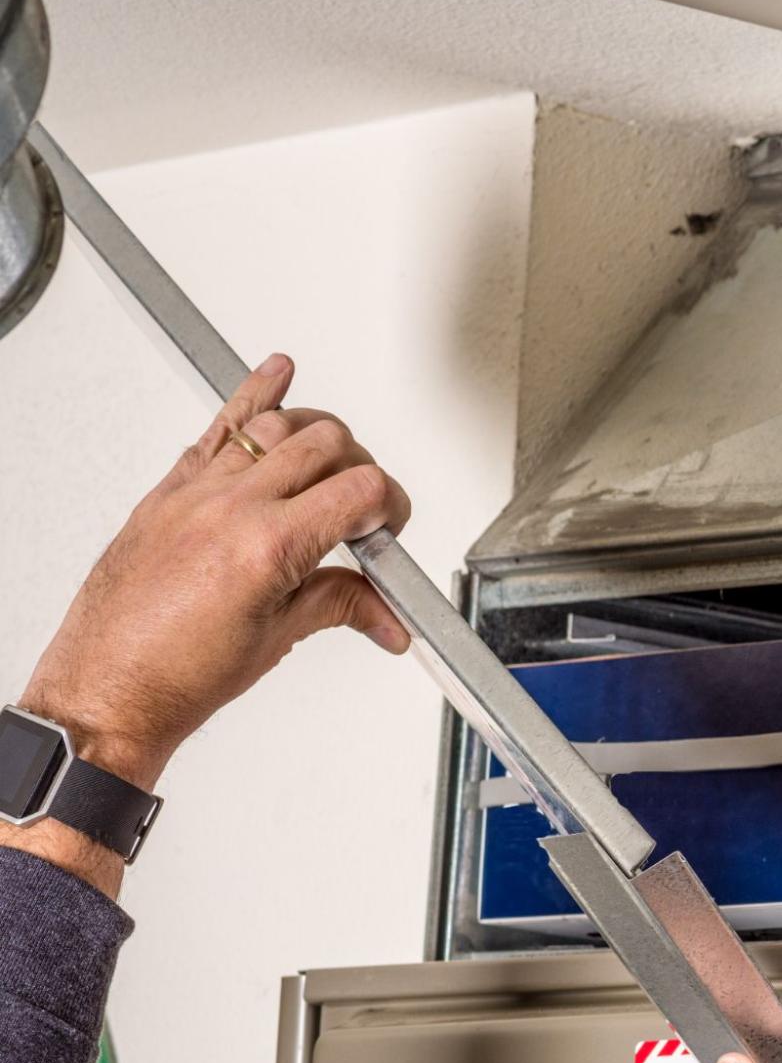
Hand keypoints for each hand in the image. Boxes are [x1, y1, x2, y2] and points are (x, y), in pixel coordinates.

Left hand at [20, 353, 410, 792]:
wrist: (108, 689)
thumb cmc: (177, 676)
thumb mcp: (278, 639)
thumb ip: (339, 605)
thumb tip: (383, 611)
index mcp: (268, 547)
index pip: (360, 492)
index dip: (392, 506)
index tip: (389, 527)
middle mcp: (230, 508)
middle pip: (326, 445)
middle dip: (361, 470)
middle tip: (364, 508)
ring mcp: (195, 493)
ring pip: (275, 425)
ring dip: (317, 432)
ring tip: (335, 457)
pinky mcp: (168, 492)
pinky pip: (217, 429)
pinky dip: (252, 396)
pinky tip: (276, 373)